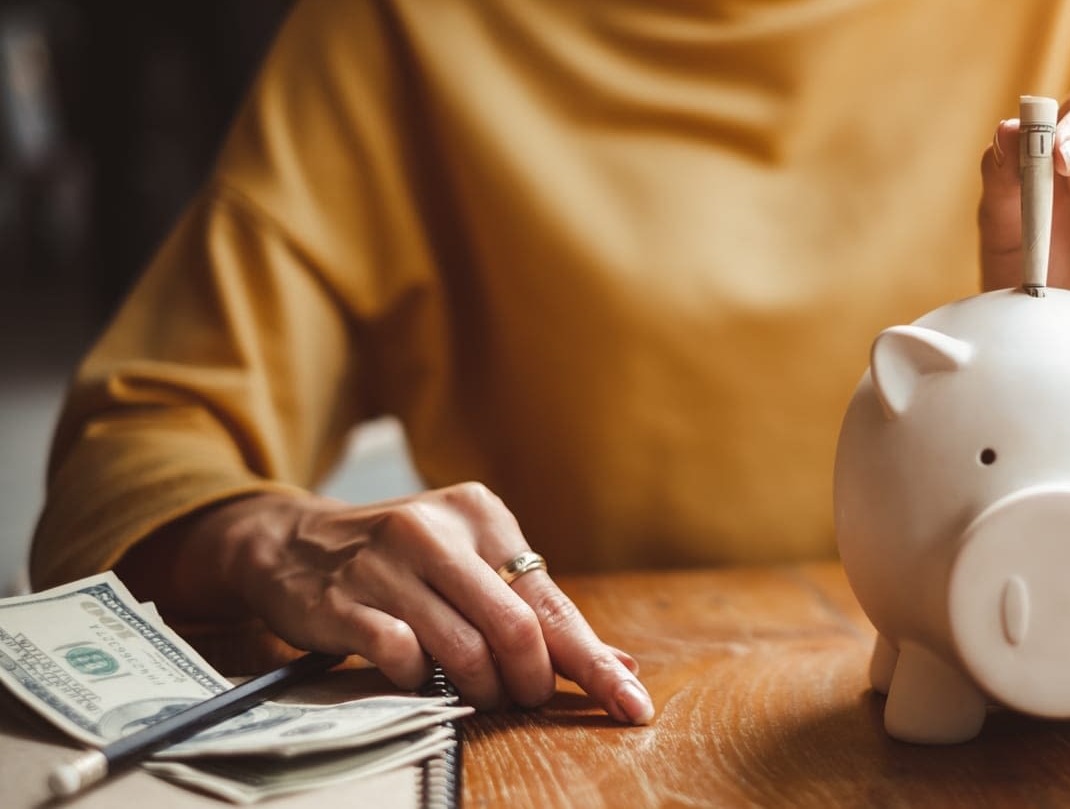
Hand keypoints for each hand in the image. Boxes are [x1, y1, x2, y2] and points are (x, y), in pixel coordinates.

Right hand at [120, 483, 653, 720]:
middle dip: (533, 680)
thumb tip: (620, 663)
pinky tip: (418, 673)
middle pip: (517, 628)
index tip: (632, 704)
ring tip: (478, 692)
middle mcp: (435, 530)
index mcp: (480, 514)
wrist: (289, 542)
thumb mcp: (469, 563)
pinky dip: (423, 681)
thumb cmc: (400, 561)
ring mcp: (386, 565)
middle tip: (526, 698)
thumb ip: (538, 611)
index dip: (595, 662)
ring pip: (466, 650)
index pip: (552, 602)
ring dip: (482, 689)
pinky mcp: (344, 602)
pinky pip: (404, 659)